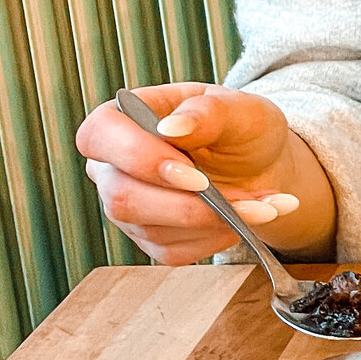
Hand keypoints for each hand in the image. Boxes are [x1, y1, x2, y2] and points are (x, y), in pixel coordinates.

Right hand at [75, 82, 335, 265]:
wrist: (261, 164)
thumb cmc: (242, 127)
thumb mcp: (239, 109)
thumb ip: (208, 112)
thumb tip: (172, 126)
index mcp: (124, 117)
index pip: (99, 135)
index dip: (139, 157)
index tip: (193, 172)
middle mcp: (113, 165)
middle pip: (122, 196)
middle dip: (187, 204)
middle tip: (241, 197)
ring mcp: (128, 205)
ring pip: (149, 228)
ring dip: (214, 221)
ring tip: (261, 205)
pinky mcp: (149, 238)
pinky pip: (172, 251)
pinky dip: (218, 237)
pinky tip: (246, 218)